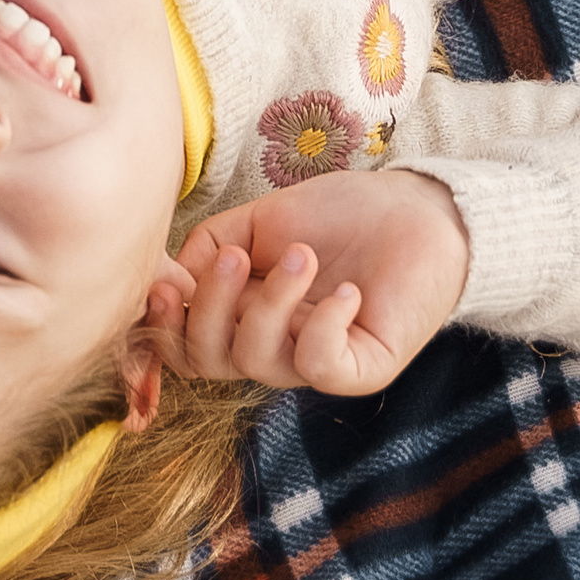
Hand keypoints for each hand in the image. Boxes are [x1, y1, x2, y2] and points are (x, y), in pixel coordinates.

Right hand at [143, 172, 470, 393]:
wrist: (416, 210)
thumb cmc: (341, 214)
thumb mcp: (258, 220)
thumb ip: (206, 246)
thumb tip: (166, 276)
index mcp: (241, 316)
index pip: (186, 348)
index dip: (165, 328)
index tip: (163, 286)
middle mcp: (272, 346)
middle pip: (211, 361)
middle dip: (209, 309)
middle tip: (236, 258)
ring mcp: (314, 361)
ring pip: (259, 361)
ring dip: (271, 303)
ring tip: (305, 256)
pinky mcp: (359, 369)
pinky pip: (318, 365)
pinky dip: (321, 324)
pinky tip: (348, 292)